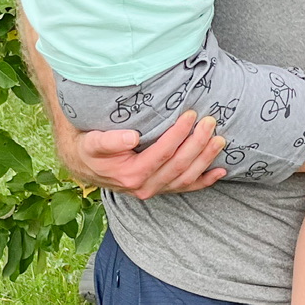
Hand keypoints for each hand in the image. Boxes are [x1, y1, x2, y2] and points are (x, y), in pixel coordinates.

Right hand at [56, 110, 227, 198]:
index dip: (179, 134)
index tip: (190, 115)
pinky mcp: (160, 188)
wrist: (84, 165)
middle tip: (209, 122)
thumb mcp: (92, 142)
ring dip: (205, 159)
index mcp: (131, 175)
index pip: (163, 153)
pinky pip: (186, 188)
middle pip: (179, 165)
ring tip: (219, 139)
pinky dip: (205, 181)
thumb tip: (131, 137)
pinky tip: (220, 171)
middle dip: (198, 143)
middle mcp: (145, 186)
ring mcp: (154, 189)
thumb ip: (109, 141)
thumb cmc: (89, 149)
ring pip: (187, 177)